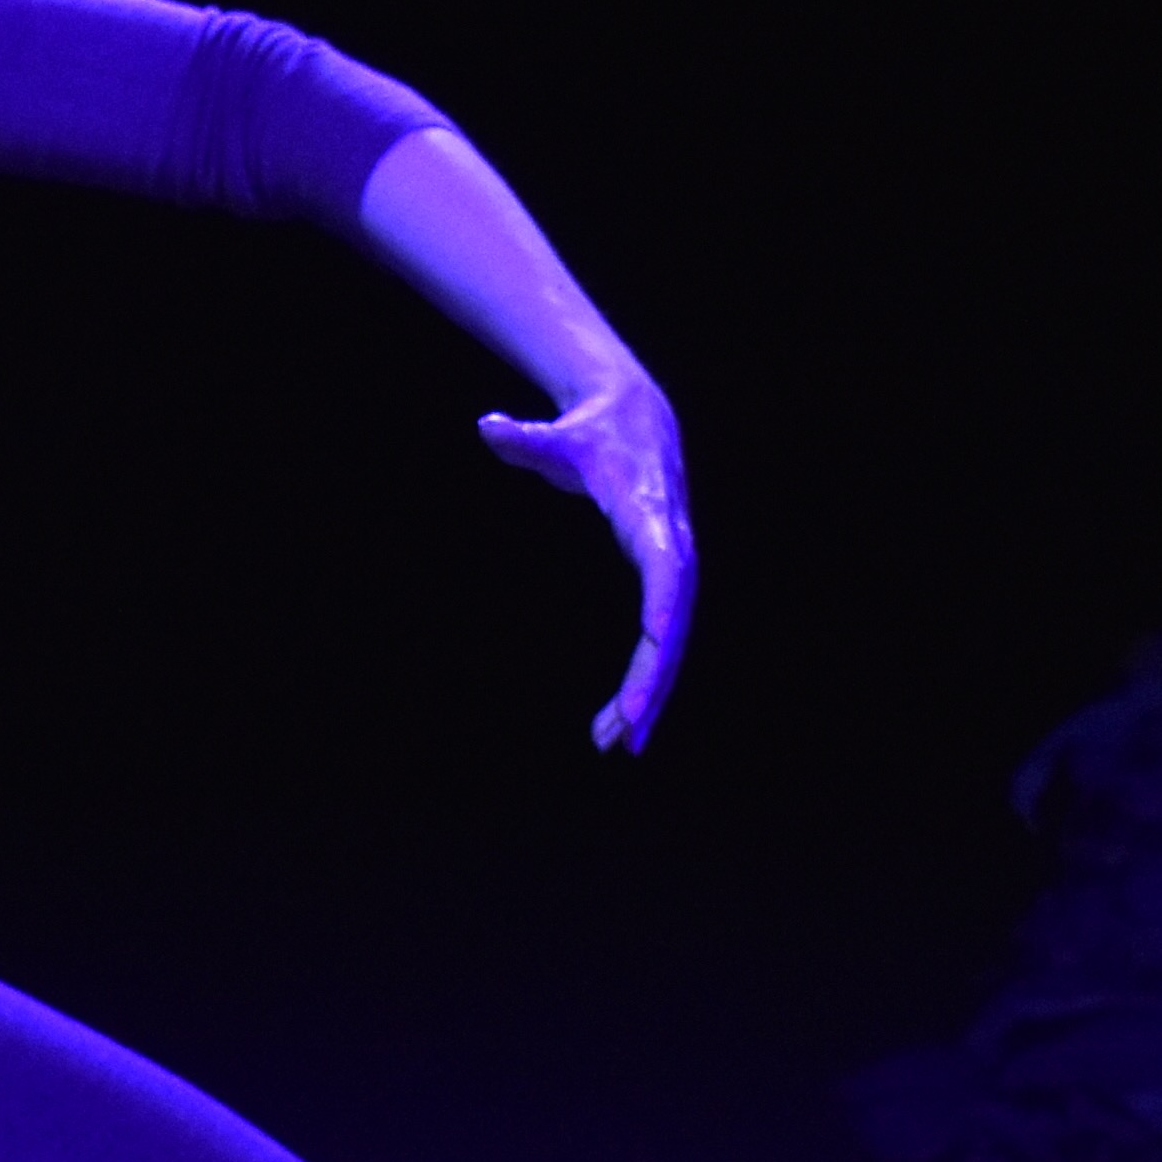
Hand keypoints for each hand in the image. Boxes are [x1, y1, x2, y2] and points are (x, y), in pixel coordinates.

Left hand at [478, 372, 692, 752]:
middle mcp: (672, 544)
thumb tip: (487, 427)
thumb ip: (525, 439)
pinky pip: (661, 636)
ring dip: (649, 691)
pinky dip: (645, 676)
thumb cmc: (592, 430)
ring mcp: (673, 563)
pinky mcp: (664, 576)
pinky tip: (620, 719)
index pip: (666, 574)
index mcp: (649, 514)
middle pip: (673, 623)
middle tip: (625, 732)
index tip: (650, 658)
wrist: (636, 418)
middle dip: (652, 678)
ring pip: (671, 640)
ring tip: (618, 743)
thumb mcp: (556, 436)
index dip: (661, 618)